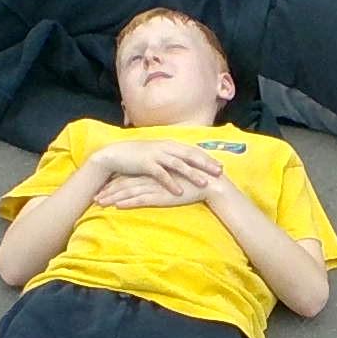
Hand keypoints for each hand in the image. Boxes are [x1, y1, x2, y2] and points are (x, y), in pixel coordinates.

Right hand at [87, 140, 224, 197]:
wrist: (115, 154)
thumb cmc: (138, 155)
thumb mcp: (157, 153)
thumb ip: (171, 155)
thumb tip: (185, 161)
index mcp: (170, 145)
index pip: (193, 151)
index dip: (207, 158)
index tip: (220, 166)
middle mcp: (165, 147)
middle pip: (190, 155)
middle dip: (206, 164)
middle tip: (219, 172)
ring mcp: (156, 155)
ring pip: (178, 164)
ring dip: (192, 173)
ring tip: (204, 183)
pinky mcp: (146, 164)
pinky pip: (161, 175)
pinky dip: (171, 183)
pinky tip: (179, 192)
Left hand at [94, 175, 204, 208]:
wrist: (209, 182)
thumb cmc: (193, 182)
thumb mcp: (173, 180)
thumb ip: (163, 181)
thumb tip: (154, 185)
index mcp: (153, 173)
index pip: (129, 177)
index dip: (115, 183)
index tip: (103, 189)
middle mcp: (151, 178)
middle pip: (124, 183)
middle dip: (108, 191)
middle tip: (95, 197)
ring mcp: (155, 186)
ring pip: (129, 191)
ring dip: (113, 198)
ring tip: (100, 203)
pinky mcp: (161, 195)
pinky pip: (141, 199)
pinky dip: (128, 202)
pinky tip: (117, 206)